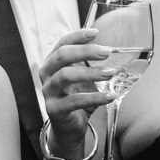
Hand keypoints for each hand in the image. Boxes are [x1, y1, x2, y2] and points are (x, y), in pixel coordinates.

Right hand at [37, 28, 116, 154]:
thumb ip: (89, 63)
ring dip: (90, 73)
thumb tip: (112, 49)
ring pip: (65, 76)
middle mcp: (47, 74)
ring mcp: (48, 92)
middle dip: (85, 51)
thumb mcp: (82, 77)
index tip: (96, 32)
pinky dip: (95, 98)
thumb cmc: (76, 97)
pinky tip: (110, 96)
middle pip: (62, 56)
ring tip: (111, 72)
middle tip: (107, 52)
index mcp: (53, 63)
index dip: (78, 36)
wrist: (69, 127)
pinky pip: (74, 101)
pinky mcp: (54, 109)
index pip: (62, 43)